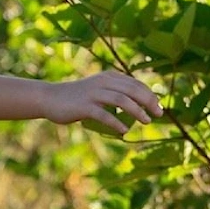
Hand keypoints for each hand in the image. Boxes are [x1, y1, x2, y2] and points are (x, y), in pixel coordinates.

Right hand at [44, 71, 161, 135]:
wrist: (51, 98)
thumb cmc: (77, 98)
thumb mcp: (98, 90)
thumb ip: (114, 93)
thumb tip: (137, 107)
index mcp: (108, 77)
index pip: (135, 84)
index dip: (150, 94)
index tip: (158, 107)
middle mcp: (103, 82)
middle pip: (132, 90)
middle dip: (149, 102)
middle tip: (159, 115)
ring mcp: (93, 94)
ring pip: (121, 100)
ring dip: (137, 111)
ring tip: (147, 121)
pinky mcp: (84, 107)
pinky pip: (104, 114)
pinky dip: (116, 122)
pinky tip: (124, 131)